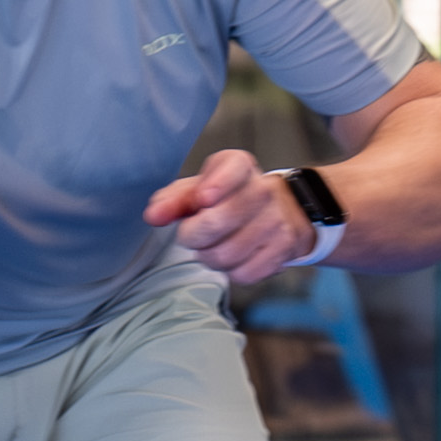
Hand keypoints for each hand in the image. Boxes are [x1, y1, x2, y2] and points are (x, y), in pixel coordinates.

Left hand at [144, 149, 314, 283]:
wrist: (287, 208)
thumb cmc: (233, 197)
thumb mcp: (202, 189)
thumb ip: (174, 200)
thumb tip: (153, 216)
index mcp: (240, 166)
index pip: (231, 170)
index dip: (214, 186)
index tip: (203, 199)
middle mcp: (263, 190)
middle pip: (215, 223)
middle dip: (192, 236)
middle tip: (194, 235)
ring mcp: (277, 220)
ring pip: (226, 254)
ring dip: (209, 258)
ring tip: (214, 247)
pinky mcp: (285, 248)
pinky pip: (245, 273)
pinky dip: (232, 272)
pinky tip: (235, 258)